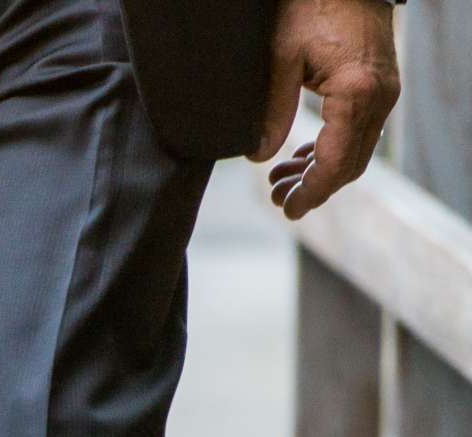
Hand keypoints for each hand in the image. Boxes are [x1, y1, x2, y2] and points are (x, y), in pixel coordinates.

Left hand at [254, 0, 400, 219]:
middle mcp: (379, 98)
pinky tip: (302, 158)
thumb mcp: (281, 58)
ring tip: (281, 181)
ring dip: (320, 171)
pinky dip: (332, 149)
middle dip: (314, 187)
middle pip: (349, 163)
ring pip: (355, 151)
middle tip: (278, 199)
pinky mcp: (379, 87)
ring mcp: (384, 93)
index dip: (312, 191)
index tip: (288, 209)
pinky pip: (358, 131)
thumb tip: (260, 157)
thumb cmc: (312, 9)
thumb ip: (272, 111)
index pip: (336, 162)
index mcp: (357, 94)